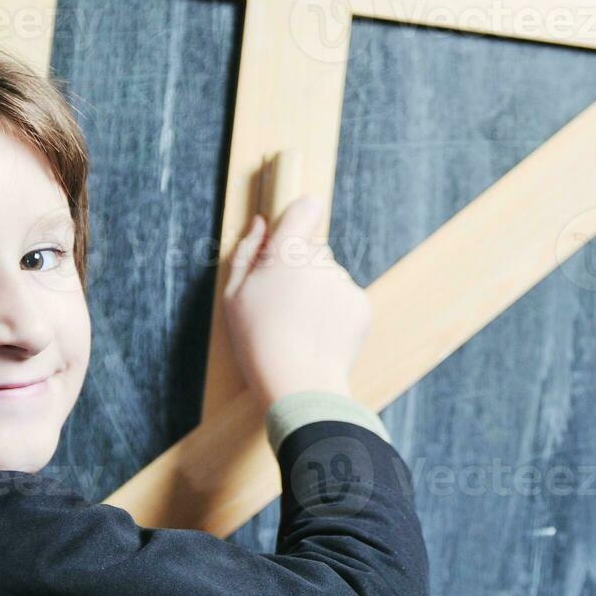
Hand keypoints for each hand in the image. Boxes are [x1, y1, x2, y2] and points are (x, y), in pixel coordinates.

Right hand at [222, 194, 371, 409]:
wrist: (299, 385)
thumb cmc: (258, 341)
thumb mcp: (234, 296)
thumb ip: (247, 252)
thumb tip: (259, 222)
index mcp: (286, 254)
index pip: (303, 210)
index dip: (299, 216)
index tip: (294, 228)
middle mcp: (320, 261)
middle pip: (314, 250)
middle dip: (301, 267)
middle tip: (283, 303)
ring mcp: (343, 283)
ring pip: (330, 276)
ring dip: (318, 292)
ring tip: (300, 326)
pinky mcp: (361, 305)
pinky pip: (345, 297)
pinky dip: (335, 311)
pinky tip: (318, 334)